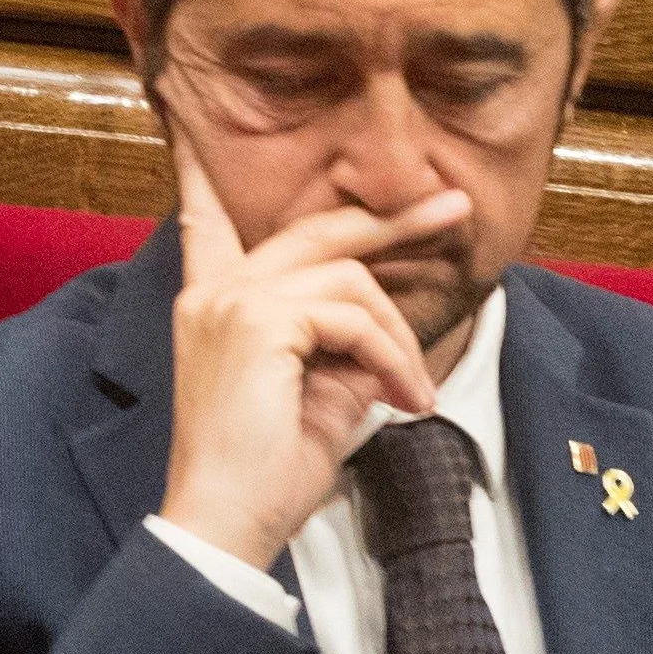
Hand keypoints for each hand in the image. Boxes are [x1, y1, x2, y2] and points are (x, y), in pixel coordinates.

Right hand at [159, 140, 462, 568]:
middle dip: (392, 218)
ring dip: (399, 335)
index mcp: (212, 304)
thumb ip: (337, 349)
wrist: (226, 518)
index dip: (206, 179)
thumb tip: (385, 333)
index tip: (197, 135)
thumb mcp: (311, 396)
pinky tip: (402, 400)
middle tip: (455, 206)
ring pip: (349, 279)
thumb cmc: (263, 471)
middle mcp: (214, 291)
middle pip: (315, 231)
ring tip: (413, 392)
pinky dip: (392, 357)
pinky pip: (354, 317)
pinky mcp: (259, 322)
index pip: (206, 224)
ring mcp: (232, 302)